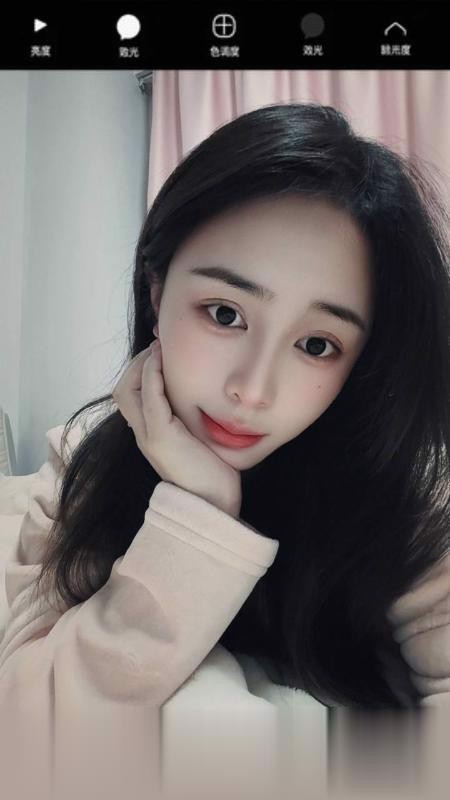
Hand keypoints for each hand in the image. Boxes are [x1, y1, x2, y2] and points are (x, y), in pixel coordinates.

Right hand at [112, 340, 241, 516]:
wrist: (214, 504)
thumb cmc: (212, 473)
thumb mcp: (198, 440)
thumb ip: (191, 420)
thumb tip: (203, 396)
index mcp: (150, 434)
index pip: (131, 394)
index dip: (140, 369)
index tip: (158, 350)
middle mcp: (143, 434)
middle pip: (123, 389)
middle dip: (137, 363)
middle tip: (157, 345)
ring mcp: (148, 436)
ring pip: (128, 391)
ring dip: (142, 365)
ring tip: (158, 350)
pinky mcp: (160, 438)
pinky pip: (148, 399)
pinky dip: (151, 376)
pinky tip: (160, 361)